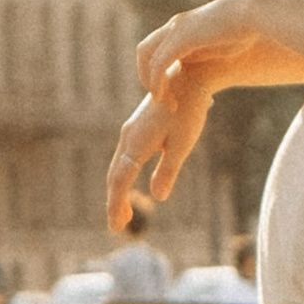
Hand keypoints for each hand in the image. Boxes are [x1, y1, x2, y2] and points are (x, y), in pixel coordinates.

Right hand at [106, 73, 212, 230]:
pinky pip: (126, 157)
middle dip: (115, 202)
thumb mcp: (183, 142)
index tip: (116, 227)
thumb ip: (168, 169)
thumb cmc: (188, 110)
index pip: (121, 180)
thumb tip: (157, 196)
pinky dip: (125, 175)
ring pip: (119, 166)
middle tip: (118, 227)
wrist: (188, 76)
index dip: (116, 204)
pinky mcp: (138, 128)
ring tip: (124, 213)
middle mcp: (128, 137)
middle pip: (115, 175)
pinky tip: (132, 182)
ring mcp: (131, 131)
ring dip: (119, 190)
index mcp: (137, 143)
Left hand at [135, 0, 268, 100]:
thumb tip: (216, 67)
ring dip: (149, 80)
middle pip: (145, 49)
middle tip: (157, 96)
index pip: (157, 46)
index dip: (156, 68)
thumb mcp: (225, 43)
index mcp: (184, 26)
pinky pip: (160, 63)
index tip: (168, 88)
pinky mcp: (183, 39)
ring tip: (160, 100)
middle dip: (145, 73)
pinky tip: (165, 97)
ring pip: (147, 56)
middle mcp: (176, 25)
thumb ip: (212, 53)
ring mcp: (177, 30)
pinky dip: (158, 81)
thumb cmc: (247, 30)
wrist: (254, 15)